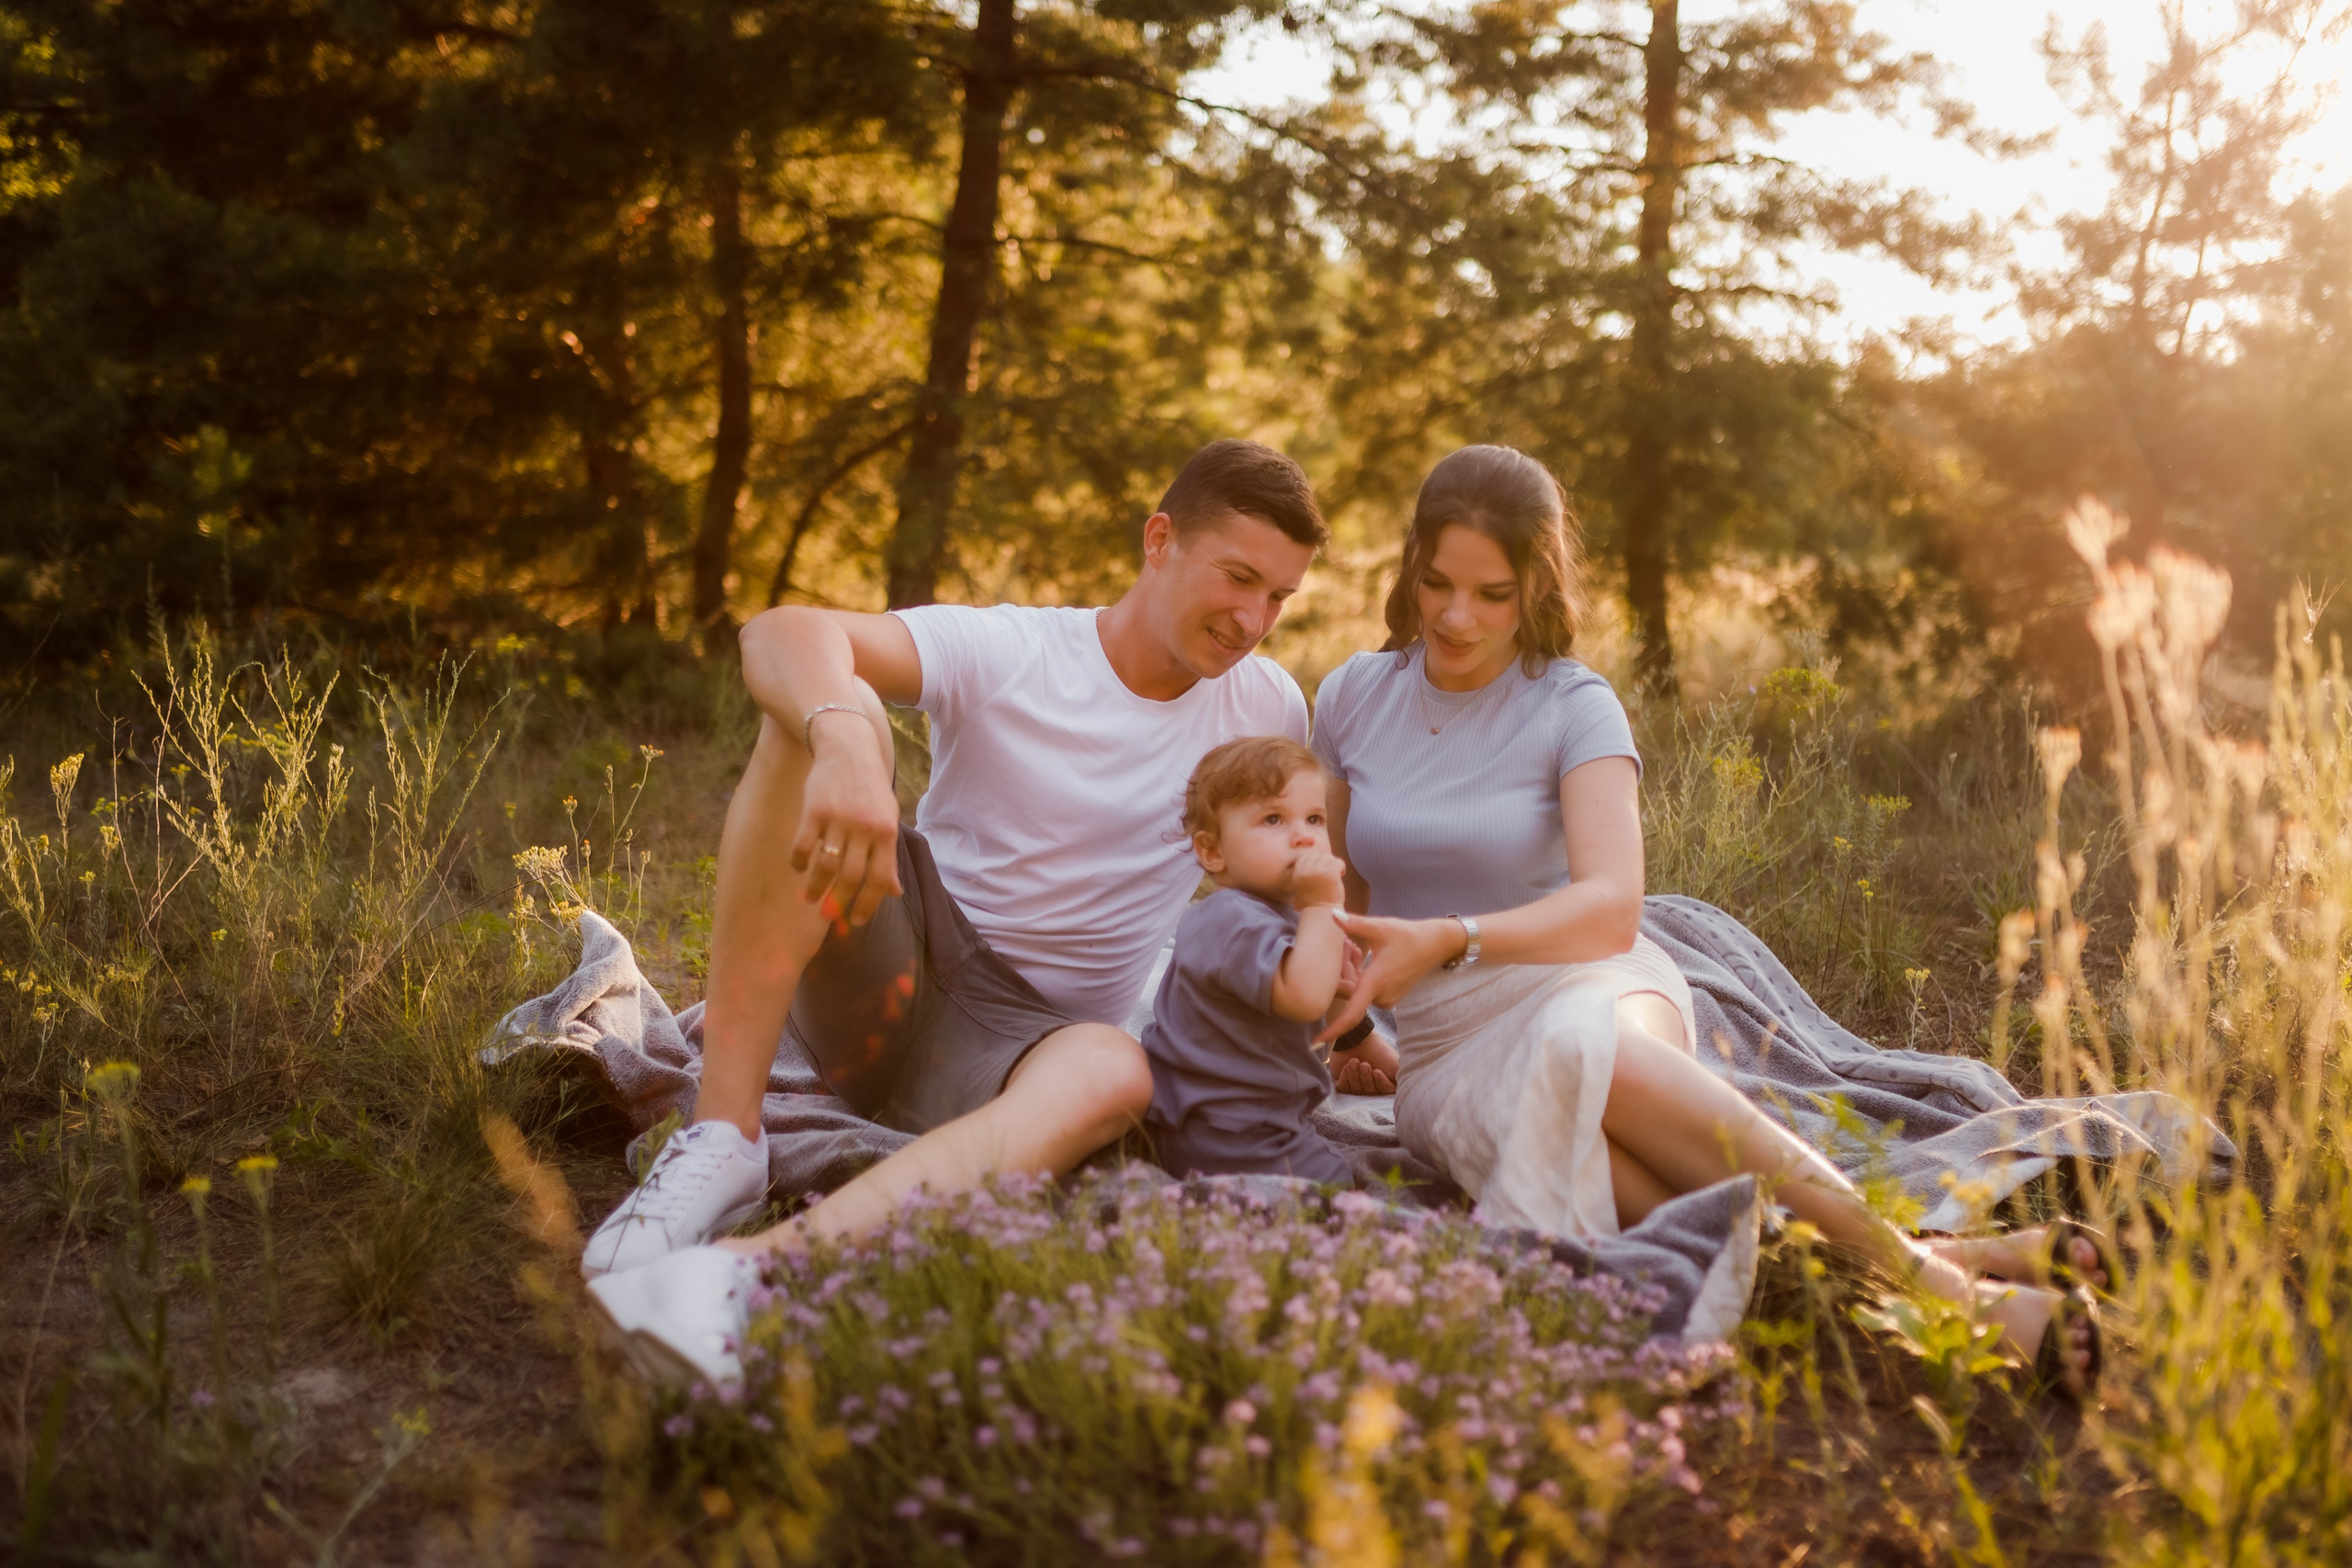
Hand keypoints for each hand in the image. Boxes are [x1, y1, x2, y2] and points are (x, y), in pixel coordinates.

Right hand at [789, 709, 901, 927]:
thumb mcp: (887, 819)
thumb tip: (894, 892)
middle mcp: (864, 828)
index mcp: (886, 832)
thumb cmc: (871, 788)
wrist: (849, 747)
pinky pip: (803, 845)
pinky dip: (799, 861)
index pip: (879, 879)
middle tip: (828, 918)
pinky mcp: (814, 810)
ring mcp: (839, 819)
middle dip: (838, 903)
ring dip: (815, 888)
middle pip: (851, 877)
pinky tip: (798, 867)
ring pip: (825, 865)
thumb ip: (888, 856)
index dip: (868, 905)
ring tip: (809, 899)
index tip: (857, 922)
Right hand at [1290, 847, 1346, 909]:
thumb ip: (1307, 869)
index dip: (1317, 860)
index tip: (1322, 869)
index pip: (1308, 855)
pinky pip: (1338, 862)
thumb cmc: (1314, 900)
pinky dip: (1342, 868)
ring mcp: (1318, 871)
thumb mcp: (1303, 883)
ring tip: (1335, 876)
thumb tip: (1316, 851)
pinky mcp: (1330, 873)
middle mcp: (1306, 870)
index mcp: (1298, 872)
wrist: (1322, 913)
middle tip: (1329, 874)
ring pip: (1329, 857)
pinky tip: (1340, 876)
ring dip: (1334, 865)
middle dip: (1326, 862)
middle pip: (1319, 855)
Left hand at [1315, 912, 1466, 1042]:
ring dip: (1351, 972)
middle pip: (1350, 993)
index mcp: (1376, 983)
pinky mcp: (1391, 996)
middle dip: (1341, 973)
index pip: (1351, 1015)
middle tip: (1346, 944)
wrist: (1436, 944)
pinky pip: (1368, 990)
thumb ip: (1354, 923)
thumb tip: (1332, 914)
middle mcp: (1381, 995)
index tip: (1316, 1043)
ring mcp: (1387, 998)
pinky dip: (1361, 976)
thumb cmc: (1409, 935)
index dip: (1333, 1031)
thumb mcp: (1381, 927)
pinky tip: (1362, 954)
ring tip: (1354, 945)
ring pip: (1358, 991)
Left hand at [1330, 1029, 1397, 1094]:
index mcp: (1385, 1083)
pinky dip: (1345, 1077)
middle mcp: (1372, 1086)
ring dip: (1355, 1076)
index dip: (1380, 1083)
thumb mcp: (1395, 1064)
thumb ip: (1401, 1079)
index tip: (1376, 1071)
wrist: (1358, 1037)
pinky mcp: (1343, 1082)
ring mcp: (1357, 1085)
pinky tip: (1347, 1066)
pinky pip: (1343, 1088)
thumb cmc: (1378, 1050)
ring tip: (1354, 1061)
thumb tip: (1405, 1090)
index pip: (1384, 1091)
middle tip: (1364, 1064)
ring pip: (1356, 1091)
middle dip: (1366, 1078)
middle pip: (1369, 1092)